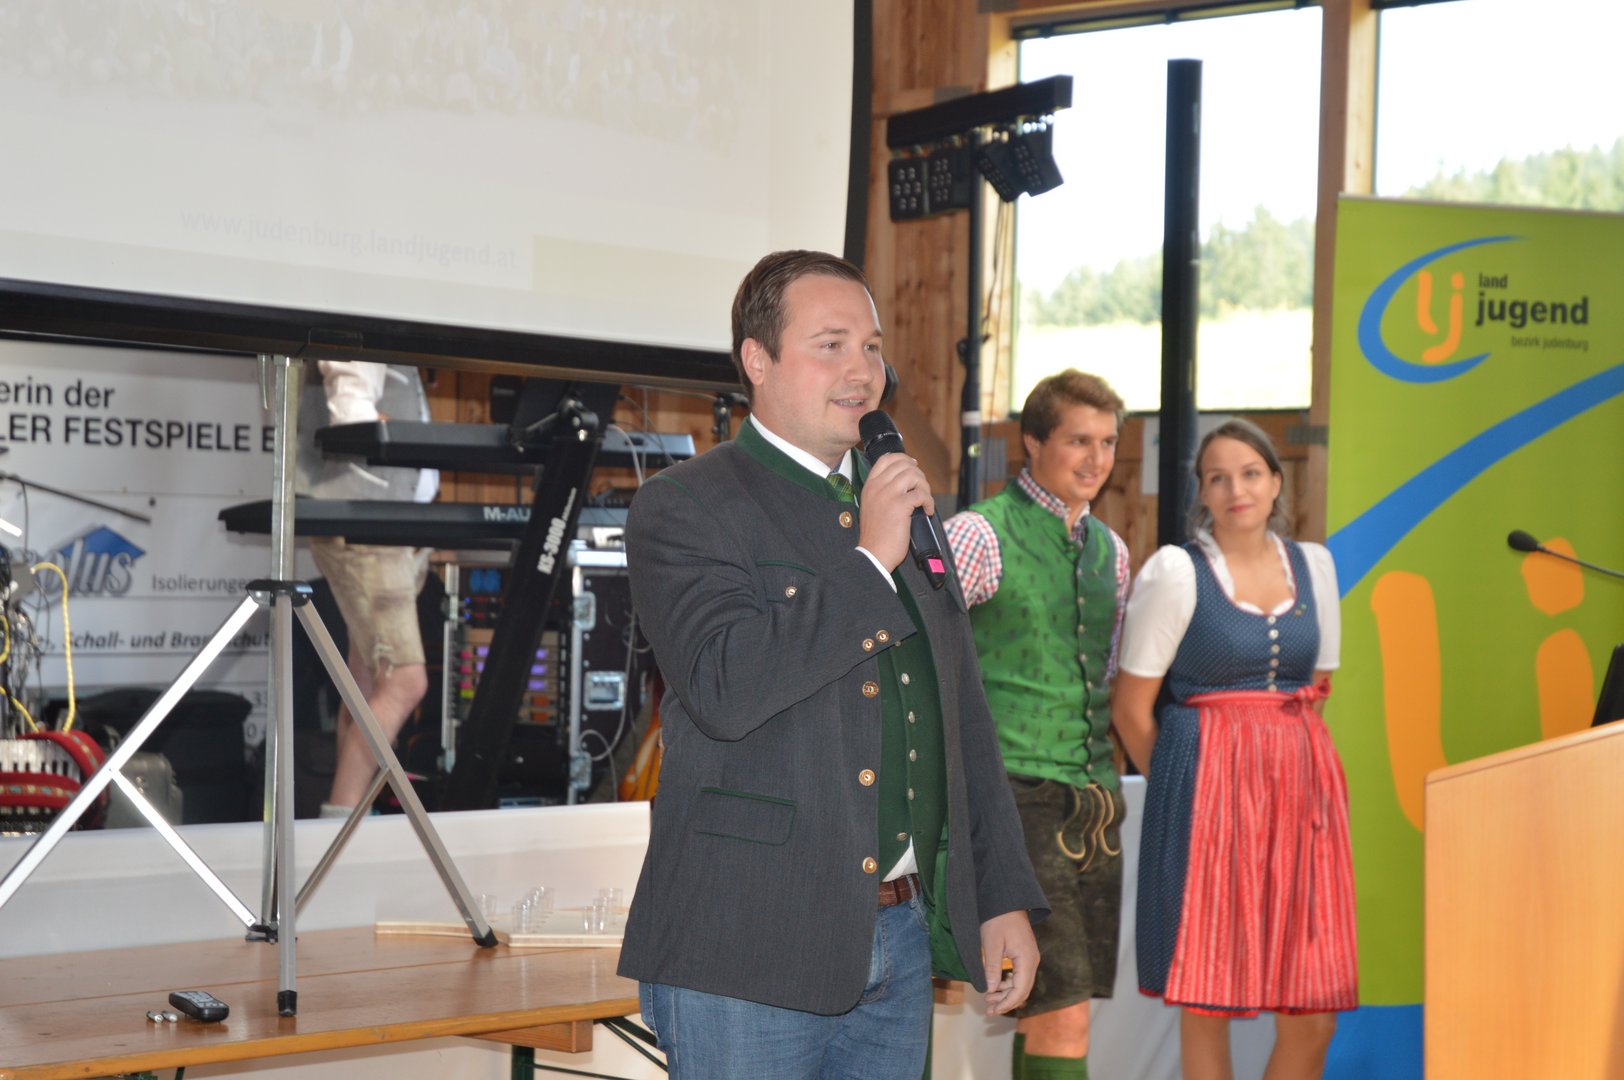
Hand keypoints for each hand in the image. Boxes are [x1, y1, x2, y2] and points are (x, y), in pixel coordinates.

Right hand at [857, 453, 934, 571]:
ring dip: (925, 486)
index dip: (903, 459)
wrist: (873, 554)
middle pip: (903, 464)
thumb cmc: (876, 536)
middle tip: (922, 488)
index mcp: (870, 486)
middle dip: (918, 474)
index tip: (913, 466)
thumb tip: (904, 482)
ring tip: (925, 500)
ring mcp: (888, 495)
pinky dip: (929, 502)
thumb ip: (882, 492)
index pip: (886, 459)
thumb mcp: (872, 507)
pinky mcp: (900, 506)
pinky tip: (928, 511)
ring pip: (914, 475)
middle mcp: (877, 487)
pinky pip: (922, 494)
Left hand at [979, 909, 1038, 1015]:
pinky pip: (1019, 975)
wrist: (1006, 899)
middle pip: (1022, 990)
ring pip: (1021, 984)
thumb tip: (991, 990)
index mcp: (1026, 959)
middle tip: (988, 1010)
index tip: (993, 1011)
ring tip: (988, 1000)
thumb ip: (993, 968)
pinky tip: (994, 987)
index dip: (1006, 1003)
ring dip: (1006, 994)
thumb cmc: (998, 919)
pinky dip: (1007, 984)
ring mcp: (1029, 957)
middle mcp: (1032, 960)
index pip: (1020, 990)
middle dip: (1006, 1002)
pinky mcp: (1024, 954)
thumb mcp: (991, 944)